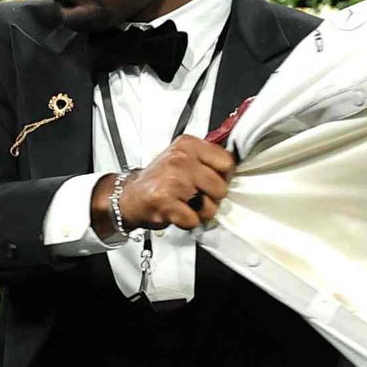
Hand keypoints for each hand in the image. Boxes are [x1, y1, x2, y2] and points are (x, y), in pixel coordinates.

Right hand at [102, 135, 234, 233]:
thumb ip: (209, 159)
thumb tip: (236, 167)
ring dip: (199, 212)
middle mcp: (180, 159)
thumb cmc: (161, 179)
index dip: (223, 177)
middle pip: (221, 188)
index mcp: (189, 145)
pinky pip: (193, 220)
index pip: (227, 162)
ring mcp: (173, 179)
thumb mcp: (184, 158)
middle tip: (193, 195)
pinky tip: (175, 211)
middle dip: (211, 198)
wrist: (130, 196)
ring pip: (210, 207)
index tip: (211, 180)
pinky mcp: (165, 200)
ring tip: (184, 203)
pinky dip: (186, 221)